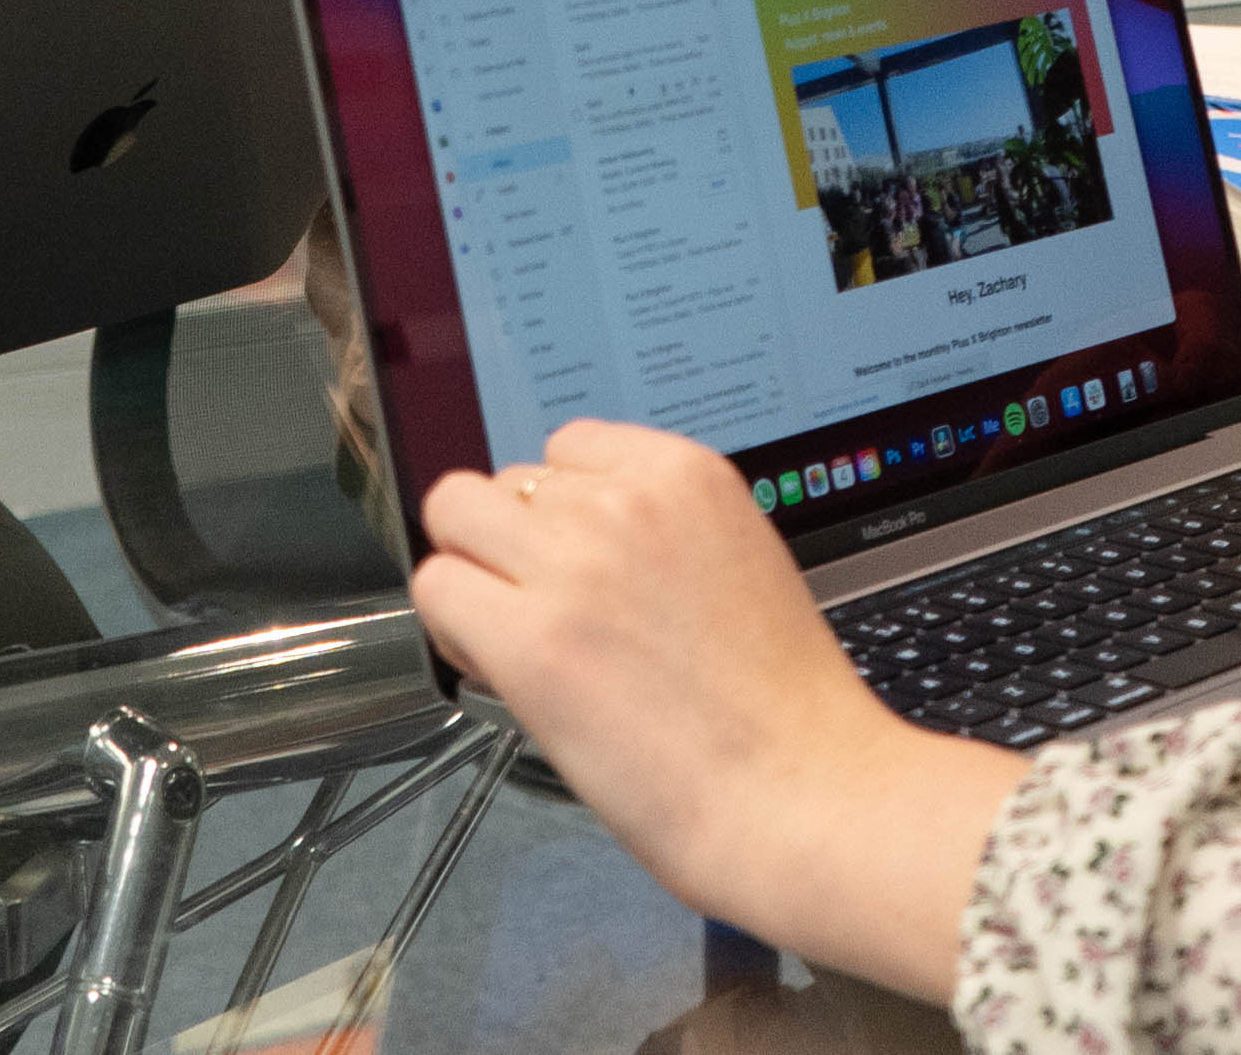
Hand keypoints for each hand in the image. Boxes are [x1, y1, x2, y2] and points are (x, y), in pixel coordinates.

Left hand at [415, 422, 1018, 992]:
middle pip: (504, 481)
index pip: (568, 447)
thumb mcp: (736, 564)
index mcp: (686, 474)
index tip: (571, 564)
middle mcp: (625, 502)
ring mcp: (575, 565)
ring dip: (472, 573)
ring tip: (510, 638)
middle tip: (536, 610)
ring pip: (454, 515)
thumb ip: (656, 534)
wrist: (802, 793)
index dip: (559, 512)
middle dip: (510, 543)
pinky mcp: (531, 641)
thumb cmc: (780, 711)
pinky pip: (437, 589)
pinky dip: (451, 628)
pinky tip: (495, 669)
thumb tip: (573, 543)